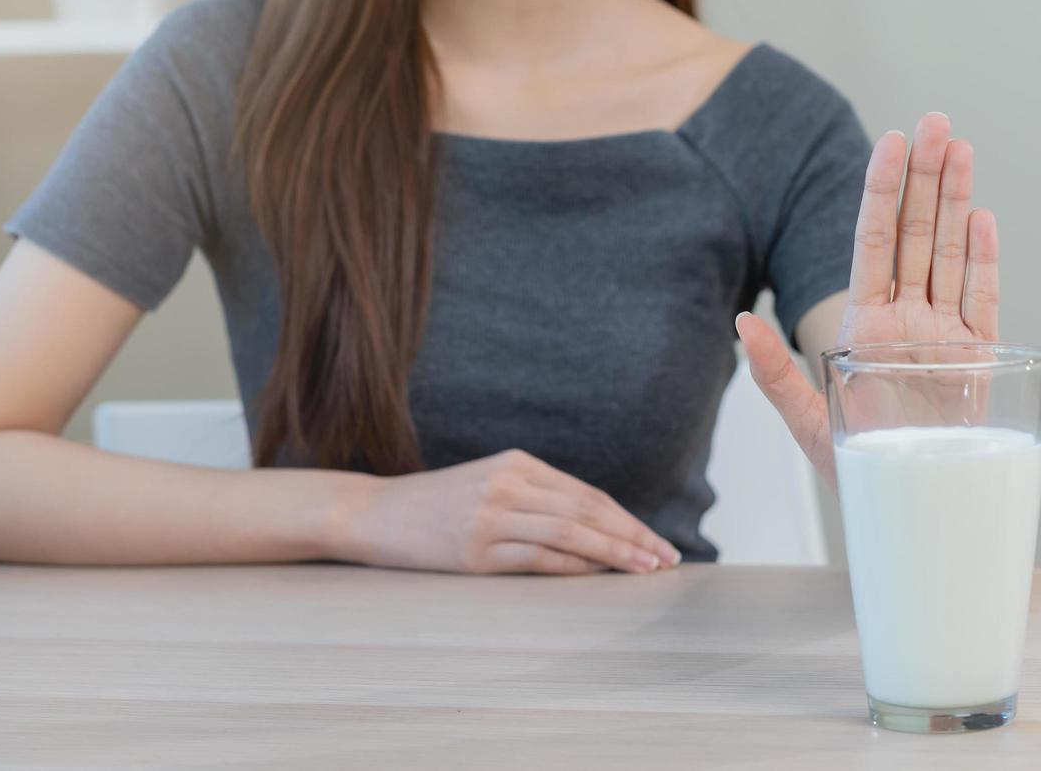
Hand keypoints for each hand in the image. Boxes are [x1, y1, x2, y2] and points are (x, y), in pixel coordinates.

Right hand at [329, 448, 682, 574]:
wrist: (374, 514)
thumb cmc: (437, 506)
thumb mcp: (489, 485)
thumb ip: (537, 500)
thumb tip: (597, 533)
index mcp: (517, 464)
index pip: (587, 495)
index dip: (627, 520)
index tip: (656, 542)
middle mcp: (508, 484)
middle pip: (587, 511)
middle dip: (633, 536)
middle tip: (666, 559)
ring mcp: (491, 516)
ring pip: (570, 533)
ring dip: (614, 553)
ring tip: (645, 570)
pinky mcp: (475, 549)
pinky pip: (538, 559)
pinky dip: (574, 567)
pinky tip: (600, 576)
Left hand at [736, 112, 1001, 486]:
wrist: (911, 511)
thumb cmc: (856, 469)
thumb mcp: (809, 422)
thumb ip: (776, 374)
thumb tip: (741, 325)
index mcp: (864, 323)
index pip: (873, 242)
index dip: (881, 191)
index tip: (888, 141)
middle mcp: (906, 319)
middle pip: (918, 234)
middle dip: (926, 177)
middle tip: (936, 121)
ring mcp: (945, 335)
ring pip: (951, 254)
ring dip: (957, 200)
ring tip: (962, 147)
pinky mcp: (979, 359)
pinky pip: (982, 300)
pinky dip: (984, 260)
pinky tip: (981, 216)